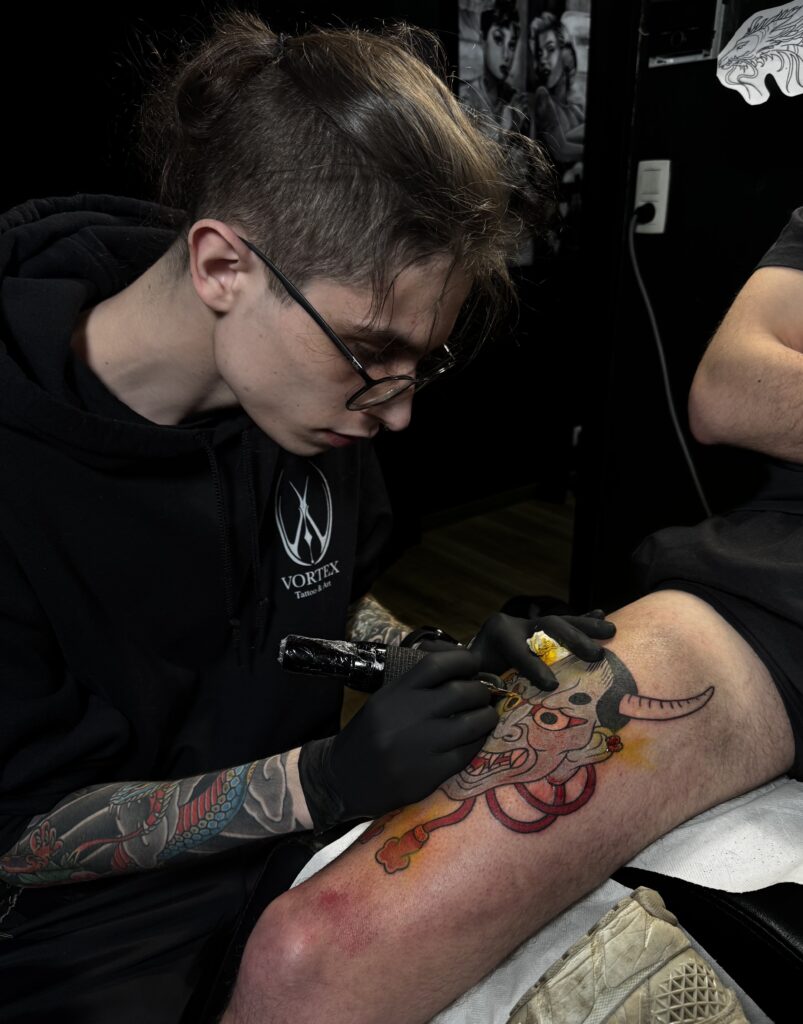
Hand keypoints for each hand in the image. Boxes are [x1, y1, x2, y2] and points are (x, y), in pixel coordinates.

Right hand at [299, 649, 497, 828]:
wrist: (341, 779)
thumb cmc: (367, 736)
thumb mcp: (384, 702)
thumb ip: (416, 688)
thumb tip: (461, 673)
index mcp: (394, 693)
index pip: (436, 665)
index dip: (463, 660)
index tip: (475, 663)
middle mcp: (406, 715)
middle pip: (461, 692)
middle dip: (480, 691)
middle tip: (484, 695)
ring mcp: (418, 746)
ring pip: (470, 724)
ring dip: (486, 717)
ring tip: (487, 716)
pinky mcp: (428, 774)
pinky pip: (466, 753)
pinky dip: (477, 743)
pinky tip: (476, 740)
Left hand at [468, 611, 615, 690]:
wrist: (469, 663)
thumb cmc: (473, 678)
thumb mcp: (473, 682)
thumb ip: (483, 687)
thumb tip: (494, 698)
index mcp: (496, 634)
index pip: (517, 648)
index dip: (533, 666)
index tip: (551, 685)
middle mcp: (515, 624)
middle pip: (547, 627)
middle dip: (572, 640)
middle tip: (596, 656)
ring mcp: (530, 624)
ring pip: (561, 622)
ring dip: (587, 627)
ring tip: (611, 630)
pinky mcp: (540, 629)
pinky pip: (564, 623)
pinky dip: (583, 620)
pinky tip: (601, 613)